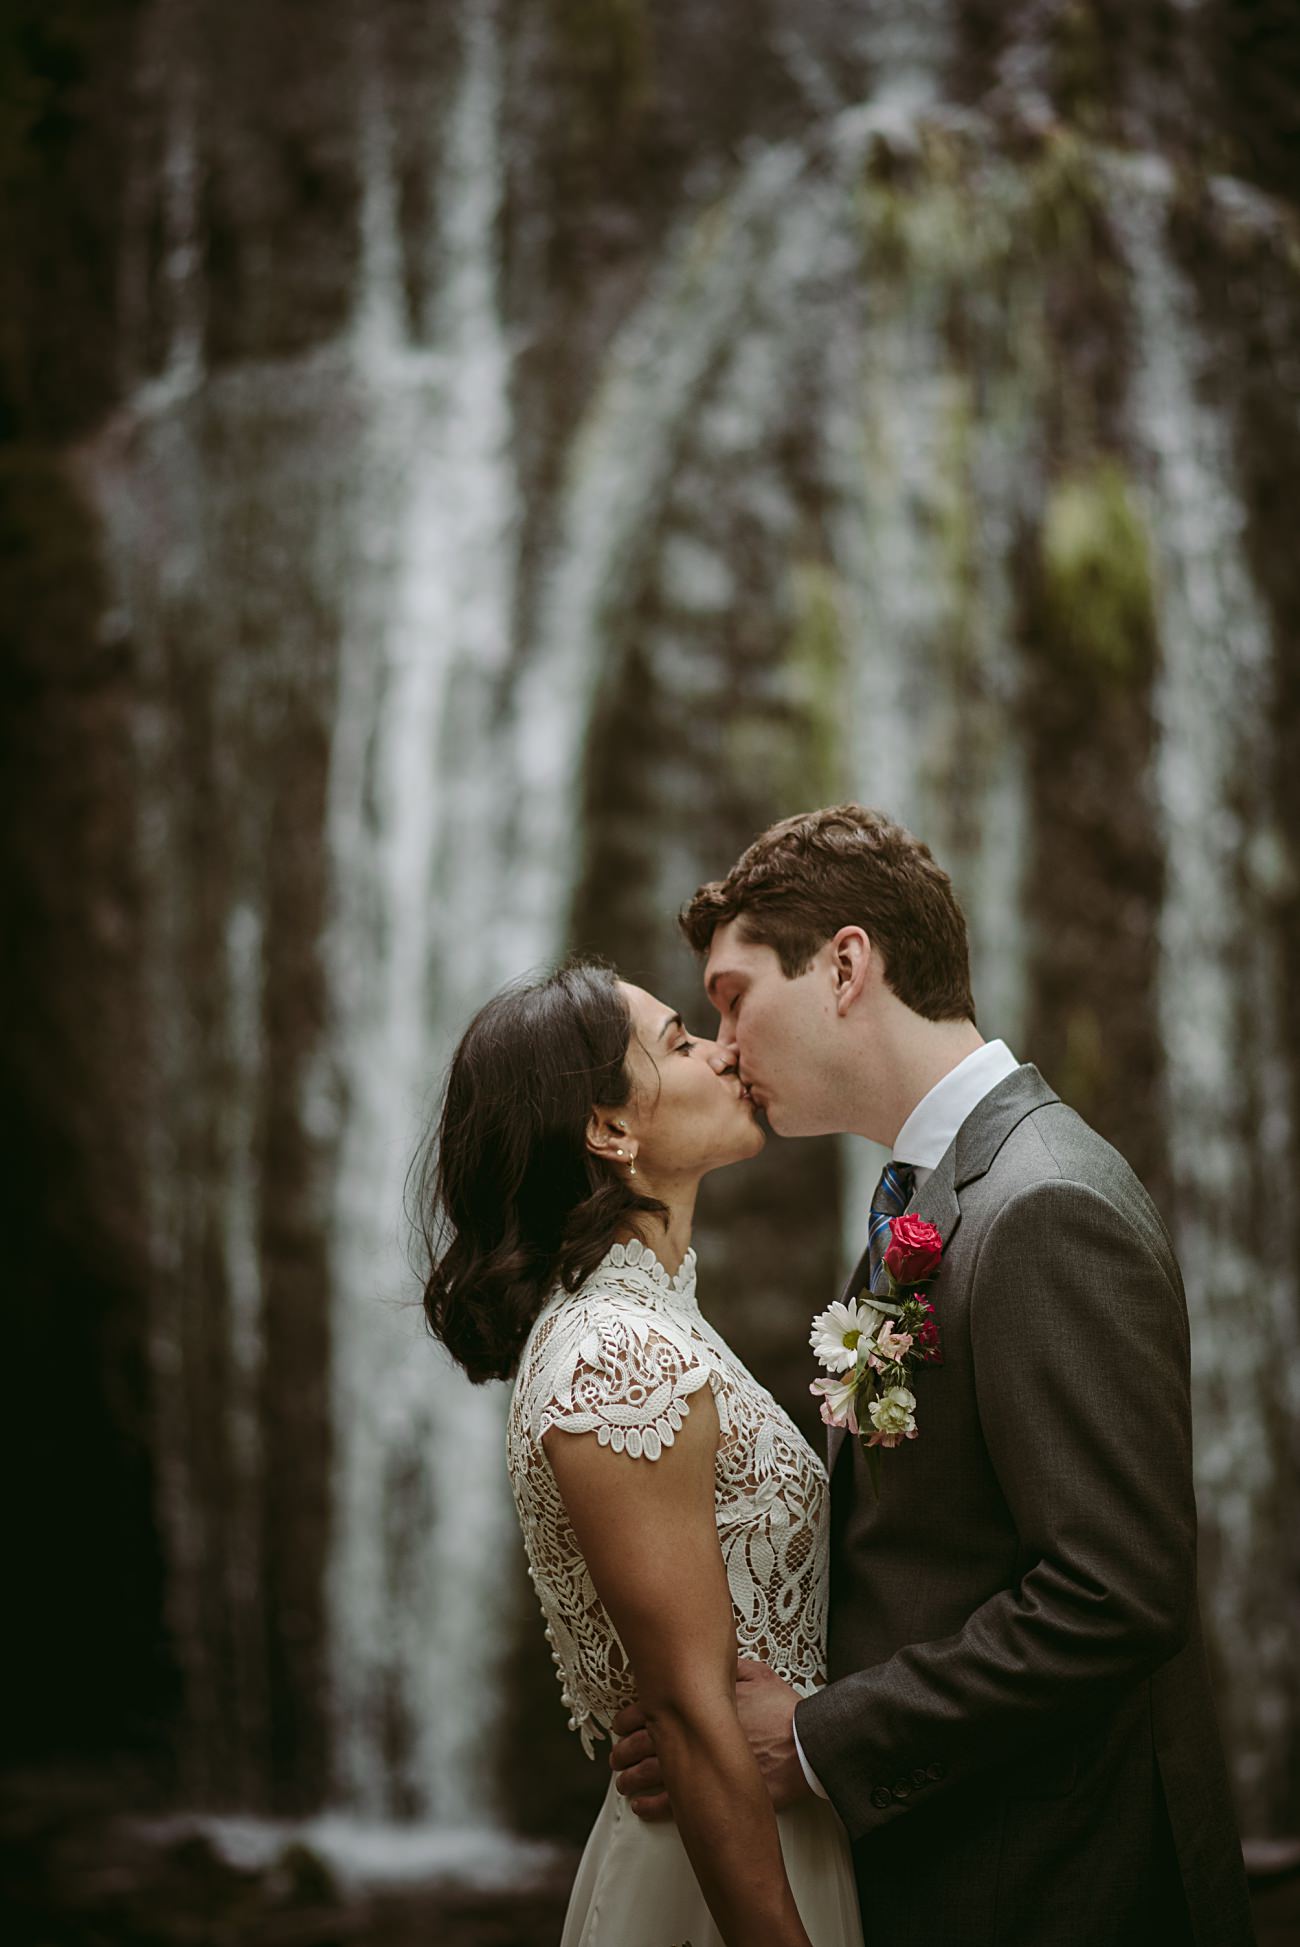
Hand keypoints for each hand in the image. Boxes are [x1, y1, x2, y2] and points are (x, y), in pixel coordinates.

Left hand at [610, 1661, 810, 1821]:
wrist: (806, 1746)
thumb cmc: (784, 1711)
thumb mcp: (758, 1675)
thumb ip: (730, 1669)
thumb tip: (711, 1659)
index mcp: (699, 1704)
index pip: (651, 1709)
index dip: (630, 1718)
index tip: (619, 1725)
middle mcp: (694, 1734)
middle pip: (645, 1743)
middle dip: (624, 1751)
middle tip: (615, 1757)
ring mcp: (702, 1766)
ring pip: (653, 1774)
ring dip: (632, 1779)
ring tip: (623, 1784)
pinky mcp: (714, 1793)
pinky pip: (674, 1804)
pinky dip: (653, 1806)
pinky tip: (641, 1808)